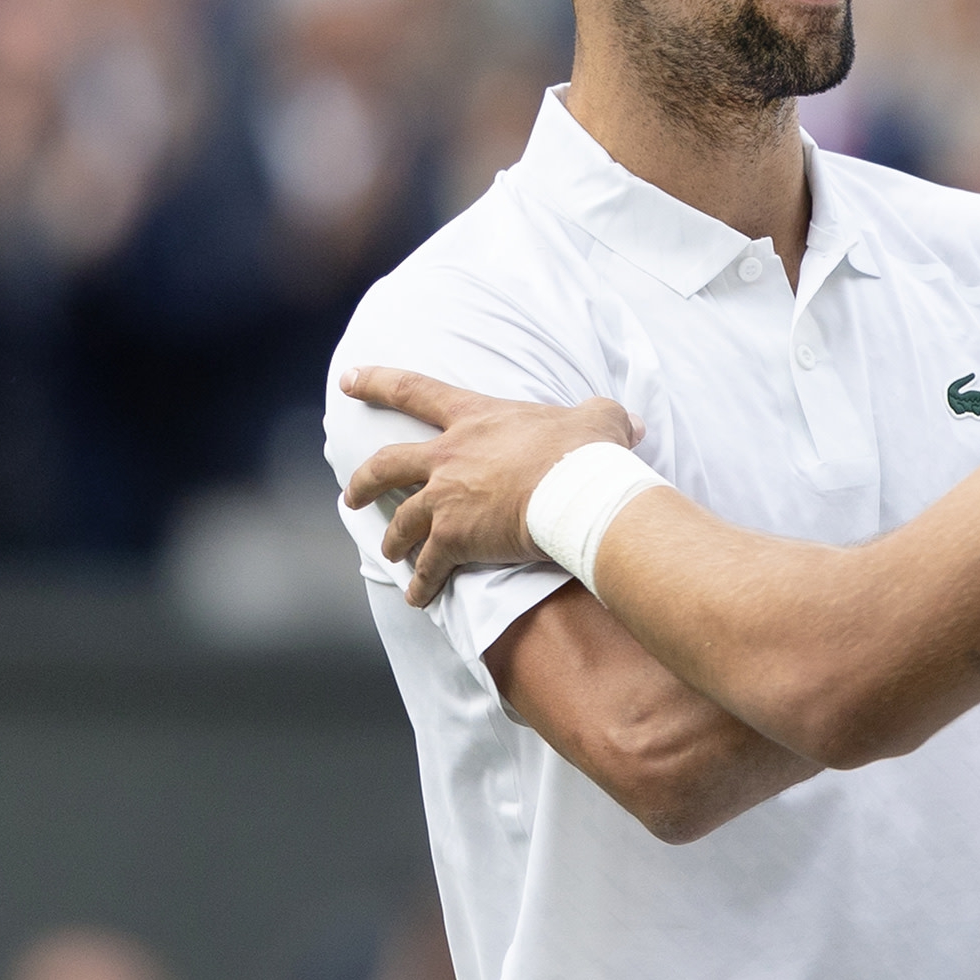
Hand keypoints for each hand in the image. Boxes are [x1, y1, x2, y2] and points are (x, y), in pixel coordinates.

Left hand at [341, 366, 640, 606]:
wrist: (577, 491)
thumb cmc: (587, 451)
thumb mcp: (598, 418)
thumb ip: (603, 417)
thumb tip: (631, 424)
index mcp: (475, 418)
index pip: (415, 391)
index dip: (377, 382)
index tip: (348, 381)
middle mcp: (449, 456)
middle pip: (386, 465)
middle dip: (365, 481)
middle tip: (352, 493)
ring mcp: (446, 499)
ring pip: (402, 522)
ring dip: (392, 539)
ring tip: (389, 553)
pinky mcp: (454, 539)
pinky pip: (427, 567)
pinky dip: (421, 585)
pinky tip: (419, 598)